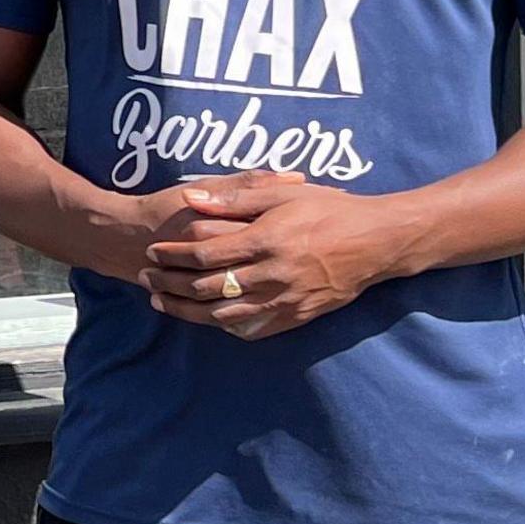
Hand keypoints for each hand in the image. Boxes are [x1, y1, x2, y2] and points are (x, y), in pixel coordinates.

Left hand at [138, 174, 403, 339]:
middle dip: (171, 284)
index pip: (204, 254)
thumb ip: (235, 198)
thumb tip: (191, 199)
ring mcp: (285, 300)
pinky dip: (224, 326)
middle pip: (207, 287)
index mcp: (266, 241)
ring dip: (188, 311)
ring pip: (223, 315)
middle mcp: (272, 275)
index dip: (173, 255)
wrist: (376, 242)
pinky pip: (252, 329)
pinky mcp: (297, 317)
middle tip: (147, 278)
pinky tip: (207, 319)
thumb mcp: (282, 194)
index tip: (152, 251)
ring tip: (163, 303)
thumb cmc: (330, 210)